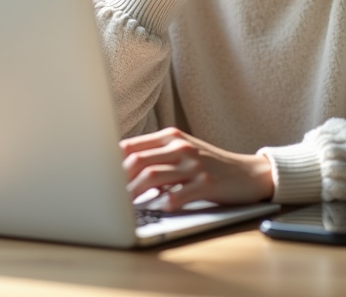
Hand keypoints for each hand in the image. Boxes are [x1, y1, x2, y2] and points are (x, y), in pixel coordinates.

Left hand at [120, 127, 273, 210]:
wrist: (249, 173)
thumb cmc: (210, 165)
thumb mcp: (182, 152)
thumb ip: (155, 155)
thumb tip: (119, 168)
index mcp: (171, 137)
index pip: (130, 146)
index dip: (109, 162)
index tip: (96, 177)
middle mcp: (180, 147)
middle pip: (137, 160)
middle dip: (117, 181)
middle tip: (105, 197)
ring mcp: (194, 164)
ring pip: (152, 176)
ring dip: (133, 193)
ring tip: (123, 207)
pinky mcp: (207, 183)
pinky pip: (178, 195)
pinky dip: (164, 203)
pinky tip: (157, 209)